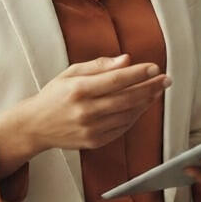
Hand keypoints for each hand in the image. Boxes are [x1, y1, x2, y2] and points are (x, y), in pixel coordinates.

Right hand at [0, 54, 170, 177]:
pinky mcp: (94, 141)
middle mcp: (86, 110)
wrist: (35, 126)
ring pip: (128, 114)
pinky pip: (122, 128)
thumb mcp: (71, 72)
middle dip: (150, 87)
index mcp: (79, 89)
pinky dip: (135, 116)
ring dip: (146, 102)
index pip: (116, 80)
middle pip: (127, 98)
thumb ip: (99, 66)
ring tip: (157, 90)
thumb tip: (126, 60)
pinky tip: (142, 105)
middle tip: (165, 79)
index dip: (139, 73)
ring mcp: (90, 128)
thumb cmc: (54, 95)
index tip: (154, 67)